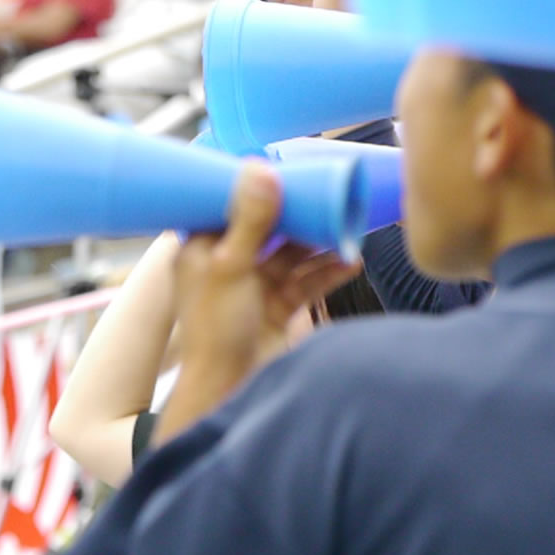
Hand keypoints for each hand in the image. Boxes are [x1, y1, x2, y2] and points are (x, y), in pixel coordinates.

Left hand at [173, 164, 354, 407]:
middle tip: (330, 191)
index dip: (256, 185)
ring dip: (320, 242)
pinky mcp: (279, 307)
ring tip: (348, 225)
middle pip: (268, 226)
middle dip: (299, 212)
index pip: (229, 204)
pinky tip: (351, 262)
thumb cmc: (215, 331)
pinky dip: (328, 272)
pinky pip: (307, 281)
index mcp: (203, 248)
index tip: (287, 165)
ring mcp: (256, 285)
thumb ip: (250, 221)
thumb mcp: (230, 267)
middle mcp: (229, 263)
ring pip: (293, 253)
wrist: (228, 390)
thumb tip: (261, 169)